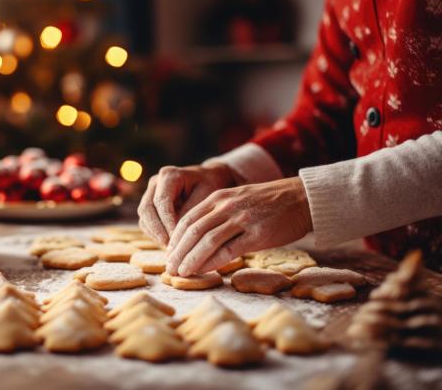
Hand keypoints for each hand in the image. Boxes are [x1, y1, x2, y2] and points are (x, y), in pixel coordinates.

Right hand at [137, 163, 236, 244]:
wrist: (209, 178)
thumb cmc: (210, 185)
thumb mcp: (205, 196)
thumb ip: (190, 213)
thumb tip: (177, 234)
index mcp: (169, 175)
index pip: (161, 202)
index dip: (167, 223)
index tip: (177, 240)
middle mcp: (155, 183)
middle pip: (146, 209)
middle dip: (157, 230)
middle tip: (170, 248)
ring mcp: (150, 193)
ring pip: (144, 217)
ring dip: (155, 234)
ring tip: (171, 248)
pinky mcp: (150, 204)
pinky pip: (146, 222)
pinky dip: (155, 234)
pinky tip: (170, 244)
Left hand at [166, 177, 312, 275]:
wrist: (301, 198)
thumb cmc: (268, 204)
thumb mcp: (237, 200)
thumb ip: (217, 215)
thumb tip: (197, 240)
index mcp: (218, 197)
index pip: (188, 219)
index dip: (175, 239)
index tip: (168, 254)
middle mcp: (226, 206)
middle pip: (193, 231)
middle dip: (178, 252)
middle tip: (170, 268)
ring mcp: (242, 219)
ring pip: (207, 241)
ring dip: (191, 259)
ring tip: (181, 273)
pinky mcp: (257, 234)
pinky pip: (228, 250)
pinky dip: (212, 262)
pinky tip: (203, 271)